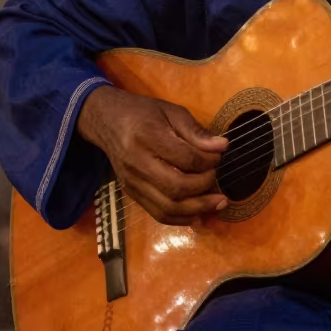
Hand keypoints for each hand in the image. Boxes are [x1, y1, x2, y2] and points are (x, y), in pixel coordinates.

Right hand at [78, 84, 228, 223]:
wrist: (108, 121)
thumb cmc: (143, 113)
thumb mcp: (171, 111)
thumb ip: (195, 130)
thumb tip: (222, 146)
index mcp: (148, 137)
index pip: (185, 159)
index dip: (208, 161)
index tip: (218, 156)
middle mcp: (138, 164)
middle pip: (176, 188)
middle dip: (204, 187)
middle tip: (217, 177)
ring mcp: (132, 183)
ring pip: (168, 207)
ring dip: (197, 209)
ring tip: (218, 203)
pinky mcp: (131, 194)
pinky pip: (158, 214)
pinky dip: (181, 219)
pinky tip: (198, 213)